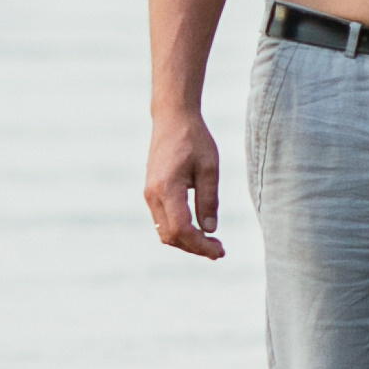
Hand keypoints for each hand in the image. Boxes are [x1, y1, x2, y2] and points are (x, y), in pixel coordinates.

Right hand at [146, 112, 224, 258]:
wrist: (172, 118)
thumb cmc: (194, 139)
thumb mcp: (209, 168)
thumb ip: (208, 200)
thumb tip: (210, 230)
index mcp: (166, 188)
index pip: (181, 229)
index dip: (200, 246)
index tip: (220, 251)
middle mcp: (152, 194)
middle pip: (170, 236)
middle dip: (194, 248)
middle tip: (219, 250)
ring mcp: (148, 194)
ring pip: (164, 231)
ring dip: (186, 241)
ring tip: (211, 243)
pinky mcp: (151, 192)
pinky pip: (162, 220)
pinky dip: (179, 231)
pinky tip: (198, 230)